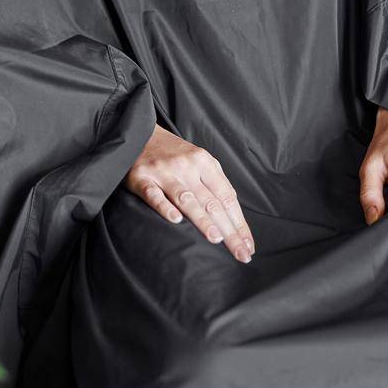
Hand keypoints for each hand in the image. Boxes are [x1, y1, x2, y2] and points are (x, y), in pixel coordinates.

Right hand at [125, 123, 254, 262]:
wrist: (139, 133)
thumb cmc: (173, 153)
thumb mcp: (199, 161)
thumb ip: (215, 184)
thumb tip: (234, 215)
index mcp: (205, 163)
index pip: (227, 197)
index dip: (239, 223)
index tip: (248, 246)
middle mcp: (187, 167)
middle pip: (212, 202)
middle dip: (229, 230)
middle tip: (241, 254)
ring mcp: (164, 172)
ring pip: (187, 199)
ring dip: (203, 219)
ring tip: (216, 239)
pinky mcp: (142, 178)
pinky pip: (154, 195)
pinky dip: (165, 207)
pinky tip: (175, 220)